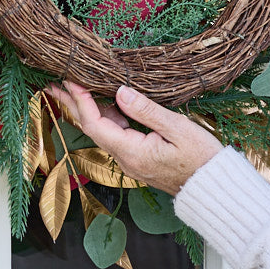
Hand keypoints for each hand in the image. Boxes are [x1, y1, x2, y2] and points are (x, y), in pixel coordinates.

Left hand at [46, 81, 222, 195]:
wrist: (214, 188)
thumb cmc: (201, 158)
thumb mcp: (177, 128)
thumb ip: (146, 110)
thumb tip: (120, 91)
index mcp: (131, 152)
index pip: (95, 124)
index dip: (81, 101)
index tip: (72, 80)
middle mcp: (125, 158)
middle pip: (92, 128)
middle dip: (73, 105)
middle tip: (56, 84)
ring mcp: (131, 159)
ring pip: (103, 130)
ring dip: (88, 109)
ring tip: (73, 88)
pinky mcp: (139, 157)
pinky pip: (116, 134)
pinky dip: (106, 116)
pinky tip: (104, 102)